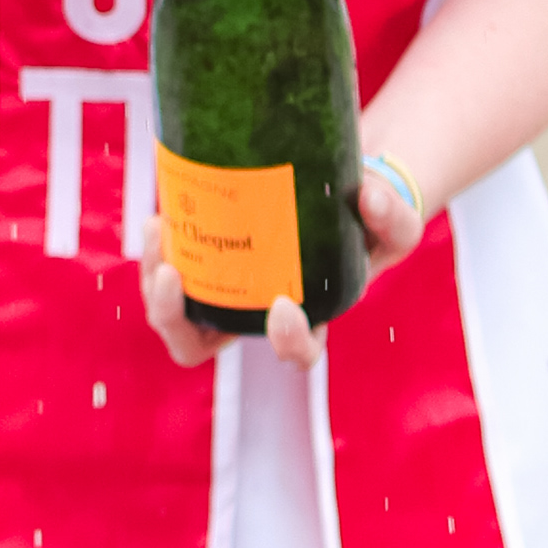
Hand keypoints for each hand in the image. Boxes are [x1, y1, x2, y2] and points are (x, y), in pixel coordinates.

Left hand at [139, 155, 427, 375]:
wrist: (339, 195)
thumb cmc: (368, 224)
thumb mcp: (395, 223)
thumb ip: (392, 214)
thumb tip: (368, 195)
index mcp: (307, 319)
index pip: (297, 352)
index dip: (286, 342)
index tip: (281, 306)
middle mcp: (254, 316)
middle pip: (198, 344)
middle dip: (174, 316)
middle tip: (172, 272)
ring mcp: (221, 292)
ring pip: (170, 311)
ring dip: (153, 280)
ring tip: (158, 229)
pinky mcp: (201, 262)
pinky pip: (164, 273)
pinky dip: (155, 251)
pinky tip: (160, 218)